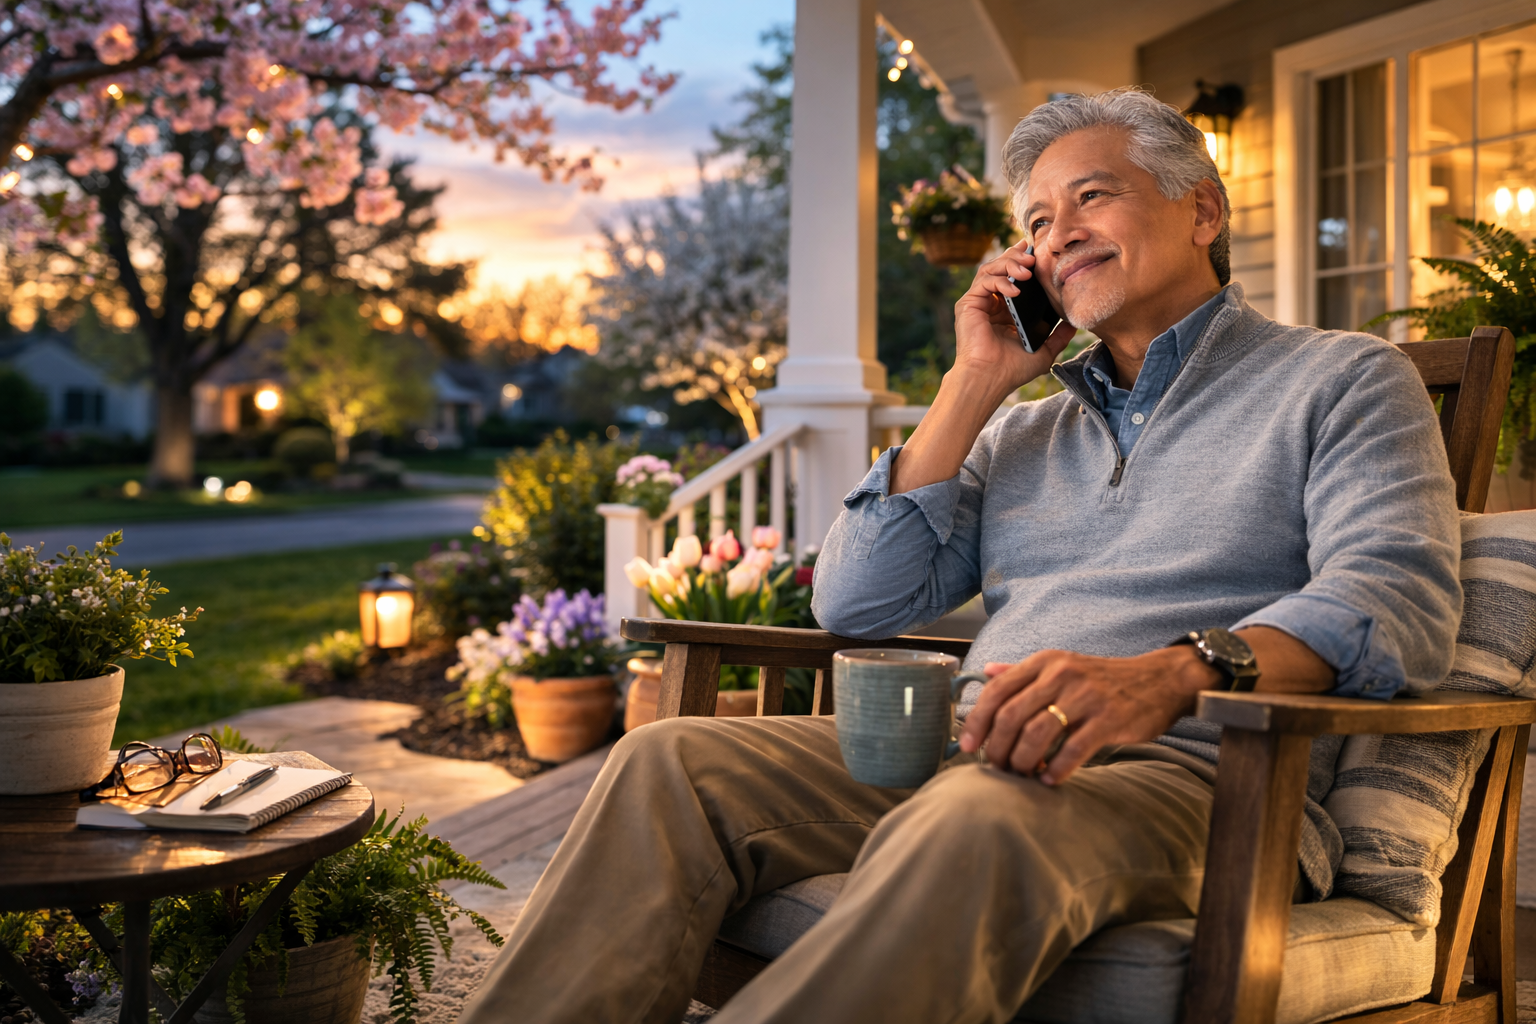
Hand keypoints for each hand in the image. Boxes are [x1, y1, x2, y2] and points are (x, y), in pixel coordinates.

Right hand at [953, 240, 1076, 393]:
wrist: (990, 379)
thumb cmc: (1011, 370)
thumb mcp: (1043, 352)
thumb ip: (1057, 337)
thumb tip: (1074, 324)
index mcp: (1005, 310)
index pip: (1014, 276)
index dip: (1024, 262)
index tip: (1039, 254)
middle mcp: (990, 303)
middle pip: (1001, 267)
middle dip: (1017, 257)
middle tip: (1034, 256)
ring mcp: (978, 303)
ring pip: (990, 269)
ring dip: (1009, 264)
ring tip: (1027, 269)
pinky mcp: (967, 304)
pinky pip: (984, 282)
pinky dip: (1000, 281)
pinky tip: (1015, 290)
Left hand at [957, 647, 1220, 784]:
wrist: (1160, 680)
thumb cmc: (1103, 678)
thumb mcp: (1062, 665)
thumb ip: (1023, 671)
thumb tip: (986, 672)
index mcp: (1044, 662)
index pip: (996, 691)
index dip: (977, 721)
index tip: (968, 747)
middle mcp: (1061, 675)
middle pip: (1011, 716)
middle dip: (997, 747)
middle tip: (996, 767)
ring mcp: (1085, 697)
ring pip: (1037, 734)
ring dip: (1023, 761)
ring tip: (1022, 774)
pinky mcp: (1108, 720)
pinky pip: (1072, 751)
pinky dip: (1056, 770)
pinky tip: (1050, 779)